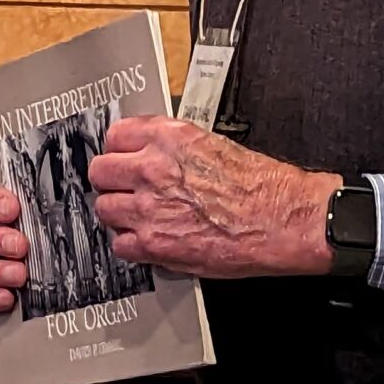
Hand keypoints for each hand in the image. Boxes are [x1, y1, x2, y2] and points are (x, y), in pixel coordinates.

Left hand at [89, 114, 337, 277]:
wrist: (282, 219)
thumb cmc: (262, 186)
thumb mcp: (214, 144)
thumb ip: (175, 149)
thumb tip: (153, 156)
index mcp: (169, 137)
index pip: (115, 137)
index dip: (120, 152)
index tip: (125, 159)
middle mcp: (152, 169)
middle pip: (100, 172)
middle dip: (113, 182)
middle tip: (126, 190)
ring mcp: (149, 208)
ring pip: (104, 209)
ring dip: (120, 215)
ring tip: (140, 218)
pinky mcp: (154, 244)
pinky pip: (121, 246)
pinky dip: (133, 246)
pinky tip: (151, 241)